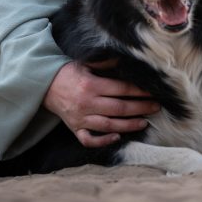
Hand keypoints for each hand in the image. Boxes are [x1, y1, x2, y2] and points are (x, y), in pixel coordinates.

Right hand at [43, 58, 159, 147]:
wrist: (45, 86)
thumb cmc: (69, 73)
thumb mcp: (86, 63)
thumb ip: (106, 64)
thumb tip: (126, 60)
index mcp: (91, 86)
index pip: (121, 89)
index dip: (139, 91)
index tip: (152, 91)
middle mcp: (87, 103)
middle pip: (119, 108)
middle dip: (140, 108)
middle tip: (156, 107)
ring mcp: (80, 119)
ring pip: (108, 126)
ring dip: (128, 125)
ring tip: (144, 122)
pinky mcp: (74, 129)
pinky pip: (89, 140)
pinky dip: (103, 141)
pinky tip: (118, 137)